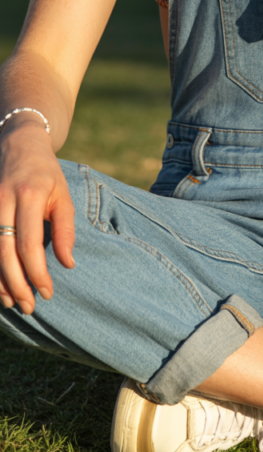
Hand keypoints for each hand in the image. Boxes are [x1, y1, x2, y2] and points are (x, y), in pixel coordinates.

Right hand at [0, 122, 74, 314]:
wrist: (19, 143)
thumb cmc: (46, 173)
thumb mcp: (63, 195)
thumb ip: (65, 230)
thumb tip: (68, 265)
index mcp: (30, 195)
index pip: (29, 244)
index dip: (37, 272)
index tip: (48, 292)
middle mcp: (4, 200)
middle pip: (4, 252)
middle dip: (16, 284)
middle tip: (30, 307)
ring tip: (13, 302)